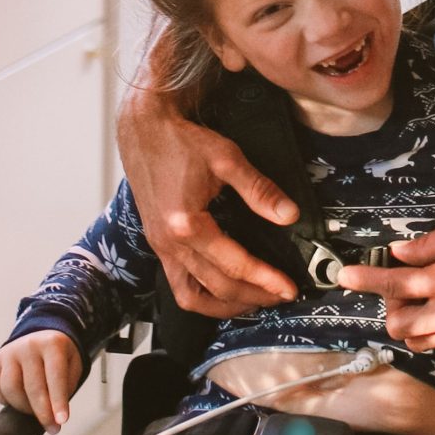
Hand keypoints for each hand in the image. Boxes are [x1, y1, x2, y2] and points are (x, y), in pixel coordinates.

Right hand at [0, 330, 82, 431]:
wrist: (39, 336)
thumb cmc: (59, 355)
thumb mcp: (72, 364)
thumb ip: (66, 387)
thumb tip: (55, 415)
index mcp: (52, 344)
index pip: (55, 376)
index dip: (58, 401)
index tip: (61, 422)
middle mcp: (28, 346)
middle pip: (33, 387)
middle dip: (43, 413)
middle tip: (52, 428)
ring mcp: (8, 353)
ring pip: (11, 389)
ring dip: (24, 408)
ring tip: (35, 412)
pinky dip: (6, 402)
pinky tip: (19, 402)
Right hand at [120, 88, 298, 315]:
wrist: (144, 129)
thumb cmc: (181, 140)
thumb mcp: (227, 159)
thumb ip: (259, 190)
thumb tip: (290, 215)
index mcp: (186, 223)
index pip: (235, 265)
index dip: (266, 280)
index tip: (289, 289)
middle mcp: (169, 242)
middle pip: (216, 288)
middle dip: (253, 297)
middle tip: (281, 296)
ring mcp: (159, 246)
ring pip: (191, 297)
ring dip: (225, 306)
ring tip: (255, 301)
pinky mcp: (157, 244)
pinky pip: (178, 285)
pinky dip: (202, 297)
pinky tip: (224, 292)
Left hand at [336, 211, 434, 350]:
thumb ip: (428, 245)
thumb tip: (397, 253)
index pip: (394, 284)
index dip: (365, 280)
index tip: (345, 277)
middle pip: (398, 325)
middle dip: (391, 308)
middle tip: (401, 289)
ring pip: (417, 340)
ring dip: (409, 322)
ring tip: (421, 299)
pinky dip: (431, 330)